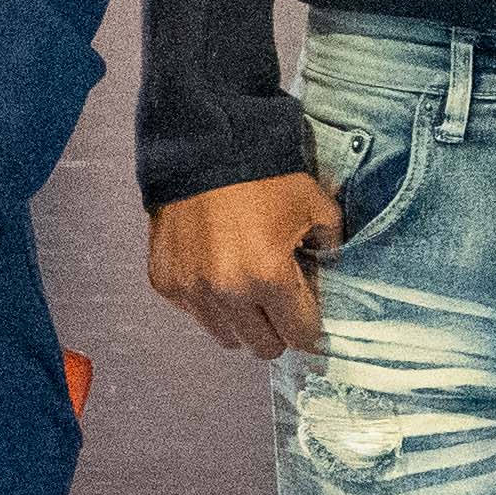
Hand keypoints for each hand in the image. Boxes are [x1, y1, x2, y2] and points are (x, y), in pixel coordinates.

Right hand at [149, 171, 345, 360]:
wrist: (201, 147)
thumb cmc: (263, 175)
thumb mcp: (315, 206)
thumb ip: (329, 246)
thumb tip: (327, 272)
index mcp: (269, 277)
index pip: (300, 336)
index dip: (310, 326)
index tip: (308, 312)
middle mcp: (227, 293)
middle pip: (264, 347)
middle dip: (278, 328)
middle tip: (278, 299)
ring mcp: (191, 291)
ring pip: (227, 337)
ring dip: (241, 320)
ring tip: (245, 284)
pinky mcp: (166, 282)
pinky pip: (196, 312)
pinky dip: (209, 301)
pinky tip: (215, 268)